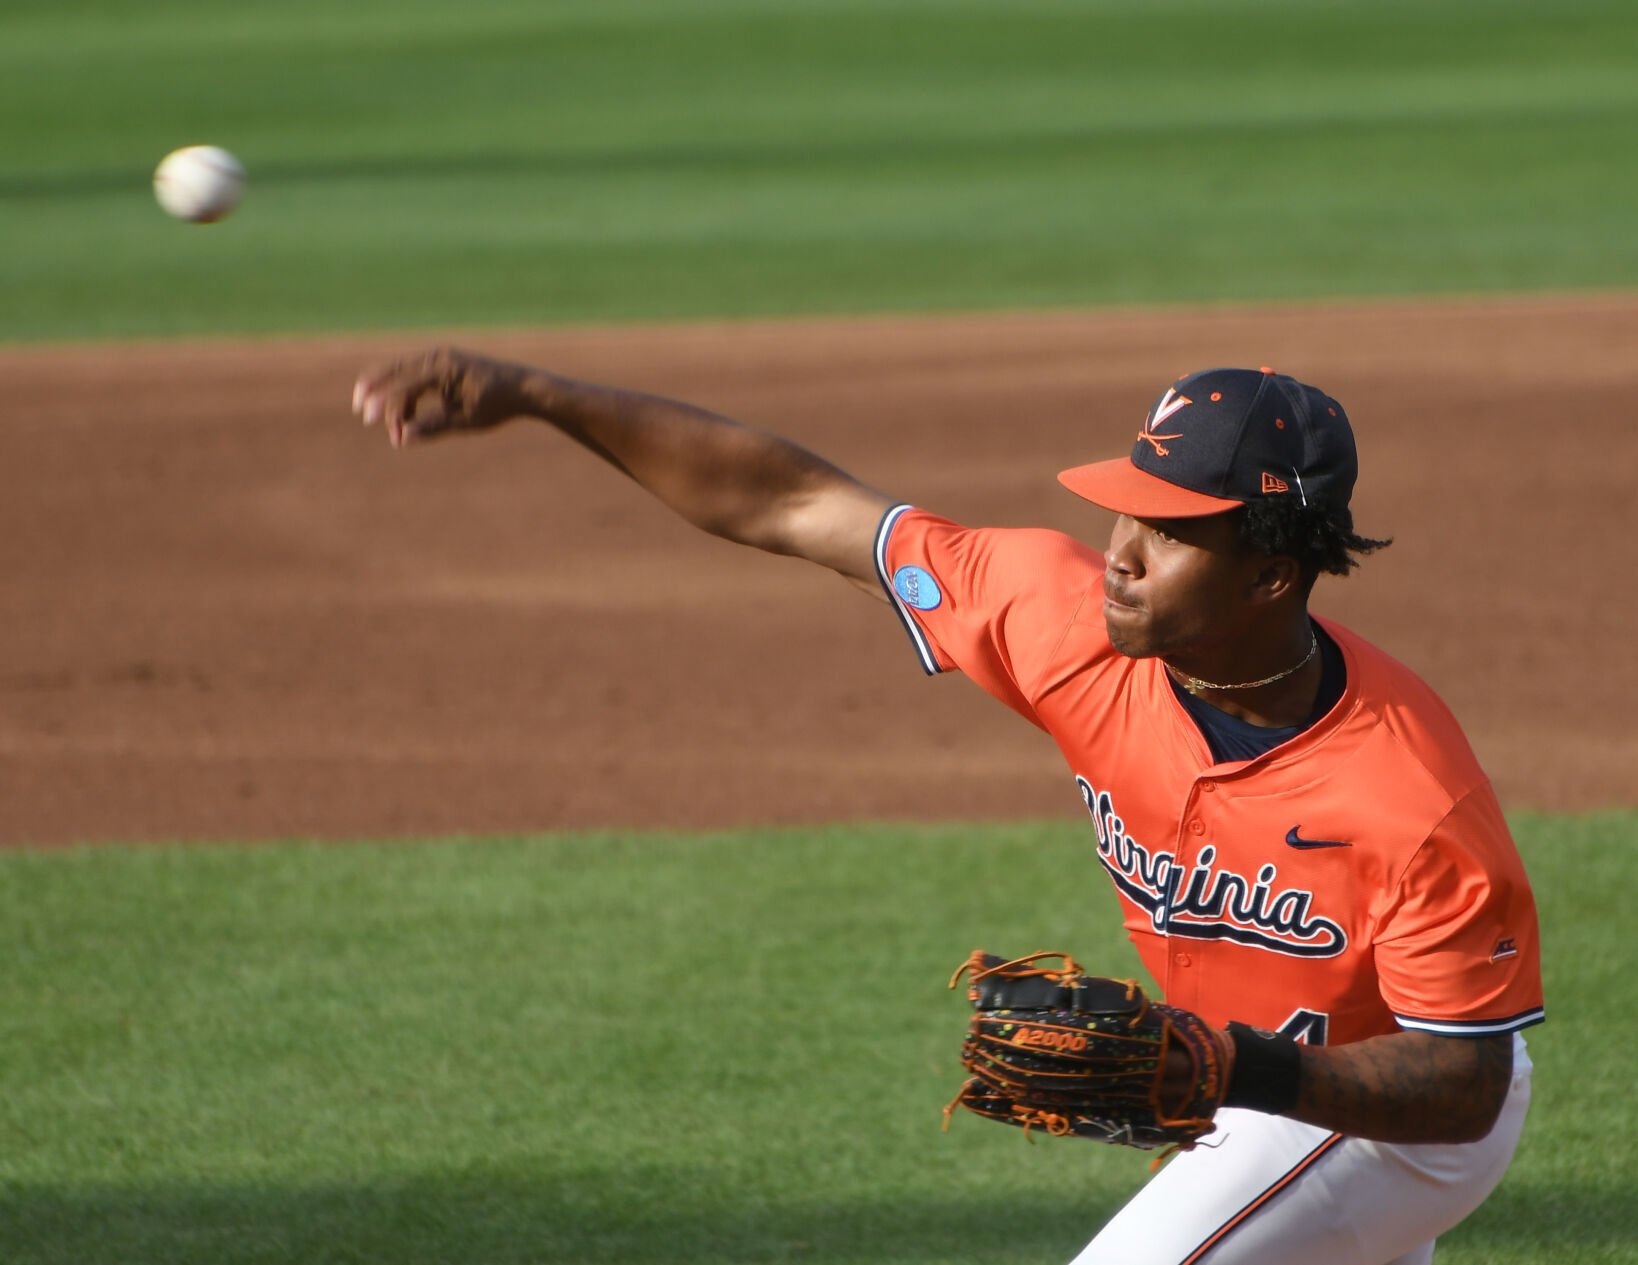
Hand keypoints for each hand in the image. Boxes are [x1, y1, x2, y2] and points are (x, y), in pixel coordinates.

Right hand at [351, 348, 532, 447]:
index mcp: (443, 368)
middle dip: (375, 391)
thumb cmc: (498, 404)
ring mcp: (439, 357)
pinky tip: (404, 414)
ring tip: (384, 421)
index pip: (404, 386)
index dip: (385, 405)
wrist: (522, 388)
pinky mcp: (442, 363)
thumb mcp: (466, 420)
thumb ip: (434, 426)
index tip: (369, 421)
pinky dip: (405, 391)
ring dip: (390, 394)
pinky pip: (414, 373)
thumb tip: (405, 437)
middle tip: (361, 411)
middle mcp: (438, 357)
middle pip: (394, 371)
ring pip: (401, 371)